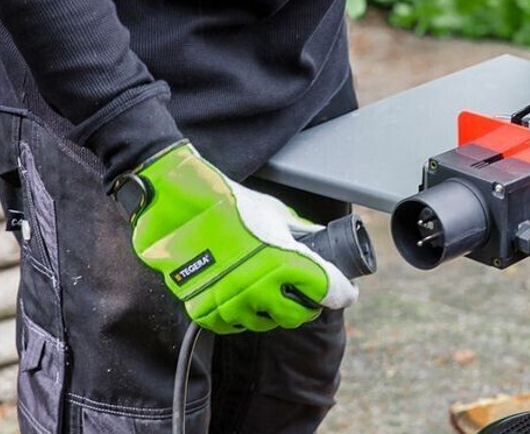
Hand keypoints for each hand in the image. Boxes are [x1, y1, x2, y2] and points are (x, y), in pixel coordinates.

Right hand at [117, 142, 356, 333]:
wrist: (182, 210)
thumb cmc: (232, 205)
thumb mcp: (275, 212)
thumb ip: (301, 231)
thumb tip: (321, 240)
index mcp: (283, 259)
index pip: (328, 289)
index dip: (342, 293)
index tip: (346, 293)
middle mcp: (260, 287)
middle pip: (300, 315)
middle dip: (309, 304)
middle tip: (309, 294)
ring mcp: (233, 303)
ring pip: (268, 323)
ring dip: (275, 310)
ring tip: (272, 290)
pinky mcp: (209, 312)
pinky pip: (237, 325)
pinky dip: (245, 313)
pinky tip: (246, 296)